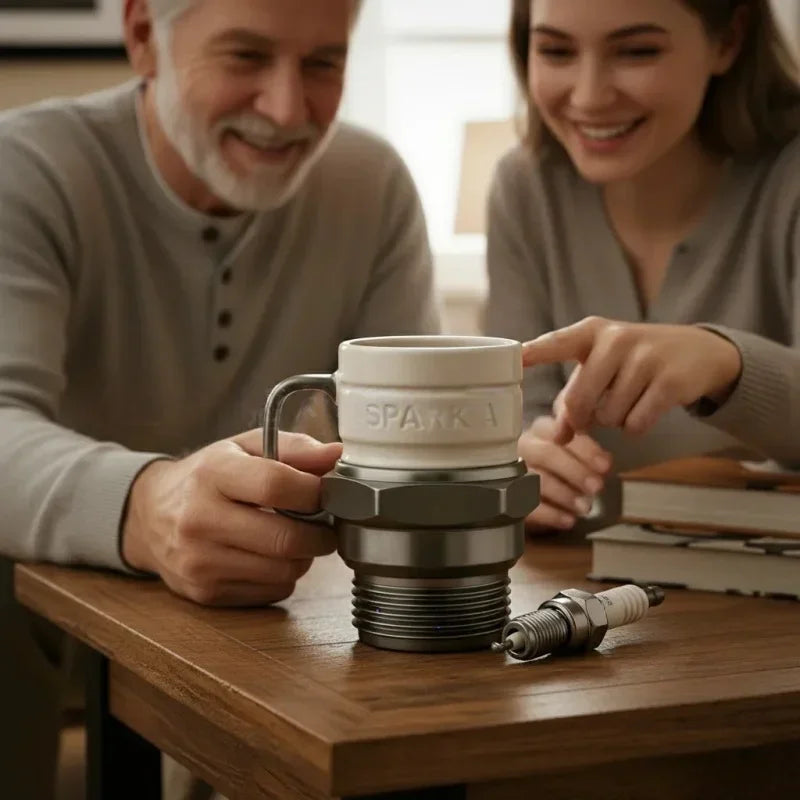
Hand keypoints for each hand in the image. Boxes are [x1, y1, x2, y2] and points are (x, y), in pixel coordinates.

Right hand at [121, 429, 341, 605]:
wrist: (148, 516)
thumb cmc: (207, 476)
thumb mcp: (244, 447)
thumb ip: (294, 448)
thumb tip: (338, 456)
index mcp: (212, 474)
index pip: (276, 485)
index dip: (315, 491)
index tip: (328, 492)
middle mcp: (199, 520)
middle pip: (285, 539)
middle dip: (320, 534)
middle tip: (325, 524)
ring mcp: (199, 562)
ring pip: (284, 571)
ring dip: (303, 556)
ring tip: (294, 536)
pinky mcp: (205, 592)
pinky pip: (271, 591)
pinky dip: (282, 576)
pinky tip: (268, 556)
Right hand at [519, 415, 612, 531]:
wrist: (527, 492)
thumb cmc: (555, 467)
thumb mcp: (570, 453)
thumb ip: (586, 453)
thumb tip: (605, 461)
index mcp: (542, 430)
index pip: (562, 433)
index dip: (585, 449)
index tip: (605, 466)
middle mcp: (525, 447)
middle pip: (546, 454)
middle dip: (575, 471)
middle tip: (596, 487)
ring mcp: (512, 472)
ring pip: (537, 480)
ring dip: (564, 494)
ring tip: (584, 507)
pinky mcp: (508, 498)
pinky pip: (528, 505)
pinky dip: (551, 514)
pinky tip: (568, 520)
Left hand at [522, 317, 741, 443]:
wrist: (699, 352)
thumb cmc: (634, 361)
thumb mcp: (601, 368)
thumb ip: (572, 398)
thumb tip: (557, 437)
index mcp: (591, 332)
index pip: (557, 342)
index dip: (535, 352)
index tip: (515, 358)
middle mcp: (617, 339)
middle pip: (579, 400)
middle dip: (581, 418)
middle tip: (590, 417)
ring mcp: (646, 358)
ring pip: (609, 416)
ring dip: (615, 420)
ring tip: (628, 400)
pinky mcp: (670, 381)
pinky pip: (636, 424)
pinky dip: (636, 426)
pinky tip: (646, 408)